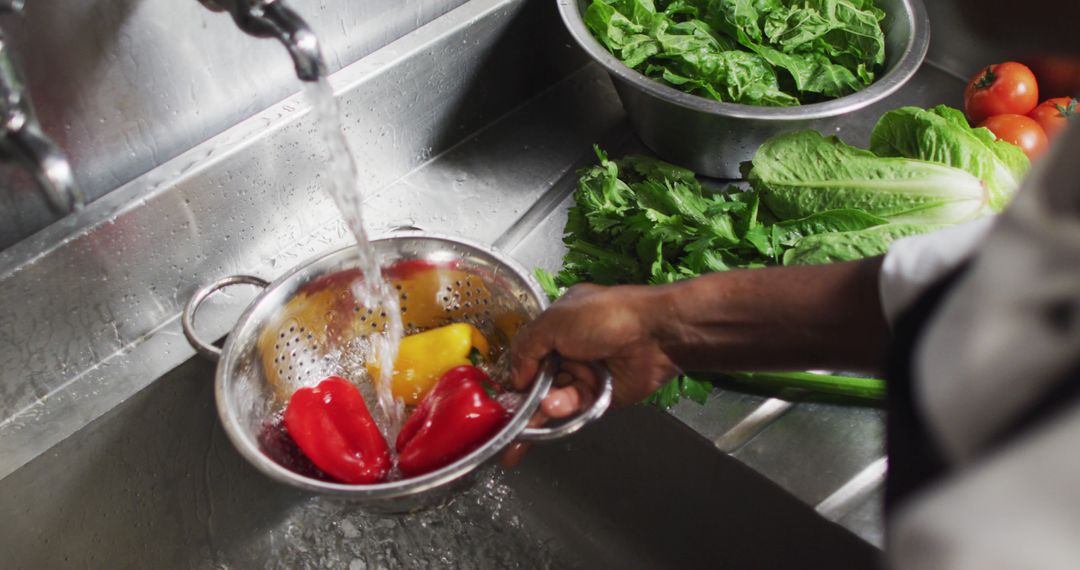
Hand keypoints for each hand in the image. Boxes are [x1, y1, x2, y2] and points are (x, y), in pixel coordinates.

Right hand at [501, 283, 680, 465]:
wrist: (655, 334)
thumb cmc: (604, 317)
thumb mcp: (554, 321)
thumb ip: (526, 348)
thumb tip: (515, 377)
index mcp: (557, 325)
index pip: (527, 353)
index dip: (514, 373)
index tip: (498, 396)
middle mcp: (568, 350)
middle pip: (537, 381)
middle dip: (520, 404)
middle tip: (503, 430)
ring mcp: (584, 374)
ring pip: (552, 398)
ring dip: (539, 410)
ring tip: (526, 424)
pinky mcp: (599, 396)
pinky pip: (574, 407)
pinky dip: (562, 407)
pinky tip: (553, 407)